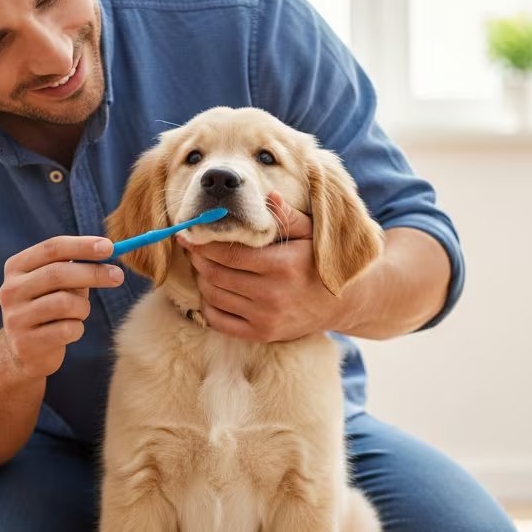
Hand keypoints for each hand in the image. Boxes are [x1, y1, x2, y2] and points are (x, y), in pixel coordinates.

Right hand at [0, 236, 123, 378]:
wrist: (23, 351)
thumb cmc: (48, 307)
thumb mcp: (57, 284)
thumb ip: (76, 266)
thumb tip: (108, 250)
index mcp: (16, 267)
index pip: (52, 248)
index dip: (82, 246)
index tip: (110, 247)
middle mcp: (10, 290)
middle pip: (58, 273)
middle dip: (93, 273)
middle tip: (118, 276)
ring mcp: (15, 317)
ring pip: (66, 303)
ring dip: (83, 307)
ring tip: (80, 312)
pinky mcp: (26, 343)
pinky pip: (67, 330)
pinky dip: (77, 328)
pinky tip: (70, 331)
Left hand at [176, 191, 343, 341]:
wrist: (340, 303)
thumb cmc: (318, 261)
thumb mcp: (310, 233)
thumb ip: (287, 216)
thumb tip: (268, 197)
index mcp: (282, 265)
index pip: (229, 255)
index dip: (204, 244)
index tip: (190, 233)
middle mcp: (272, 295)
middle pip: (216, 276)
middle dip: (198, 260)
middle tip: (193, 247)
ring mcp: (265, 318)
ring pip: (214, 298)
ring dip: (201, 280)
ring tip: (203, 266)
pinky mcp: (261, 334)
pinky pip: (219, 322)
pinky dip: (208, 305)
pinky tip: (212, 291)